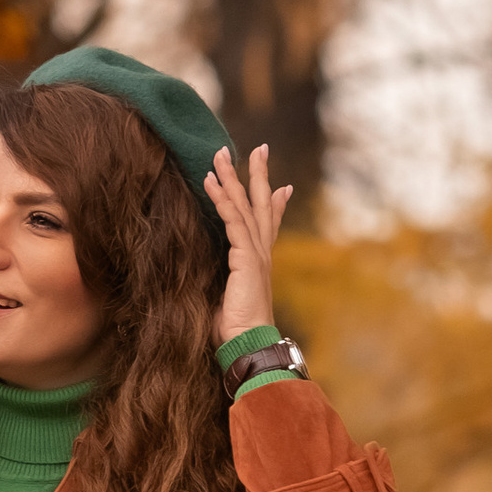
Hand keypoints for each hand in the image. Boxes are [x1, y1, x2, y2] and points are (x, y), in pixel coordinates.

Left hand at [204, 142, 292, 342]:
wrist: (248, 343)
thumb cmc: (238, 329)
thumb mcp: (231, 299)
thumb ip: (228, 283)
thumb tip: (224, 281)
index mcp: (260, 262)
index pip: (268, 225)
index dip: (275, 204)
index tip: (282, 187)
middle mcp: (262, 252)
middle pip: (261, 204)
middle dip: (260, 174)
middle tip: (261, 148)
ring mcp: (256, 252)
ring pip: (244, 204)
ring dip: (232, 176)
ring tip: (221, 153)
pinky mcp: (246, 256)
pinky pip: (232, 219)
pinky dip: (222, 198)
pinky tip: (210, 180)